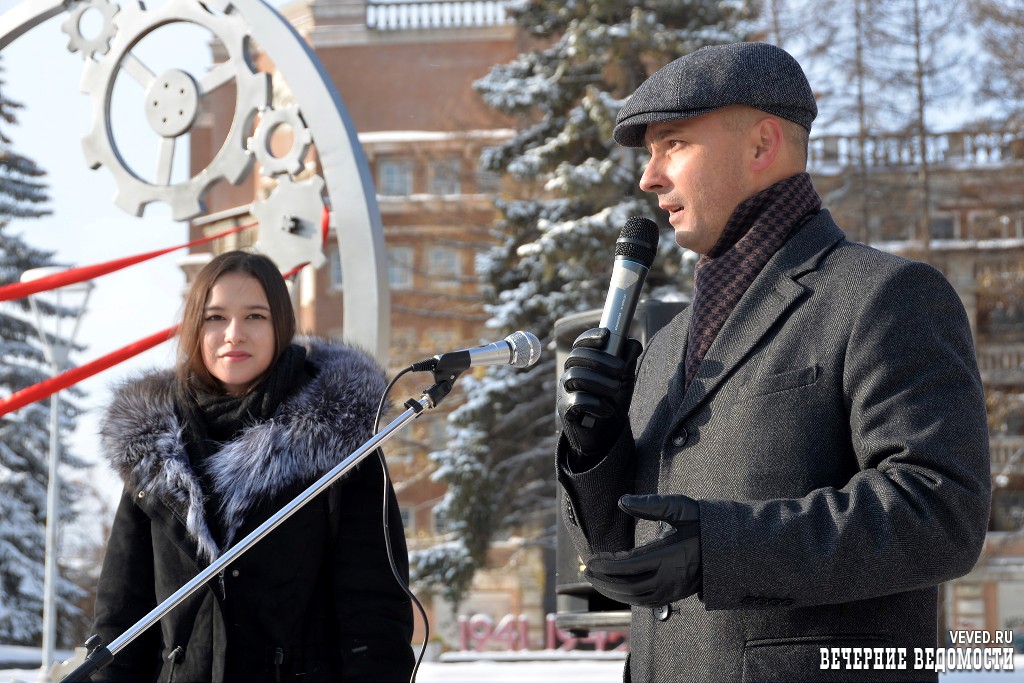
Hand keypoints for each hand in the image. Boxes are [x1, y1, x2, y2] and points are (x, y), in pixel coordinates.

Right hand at [557, 328, 641, 459]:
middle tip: (620, 369)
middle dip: (601, 360)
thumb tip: (633, 343)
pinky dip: (593, 403)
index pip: (580, 344)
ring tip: (615, 389)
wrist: (605, 436)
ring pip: (573, 376)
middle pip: (576, 357)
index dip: (590, 337)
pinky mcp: (566, 411)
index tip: (606, 335)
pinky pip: (575, 400)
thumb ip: (627, 361)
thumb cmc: (612, 402)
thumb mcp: (624, 380)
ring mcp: (565, 392)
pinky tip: (606, 409)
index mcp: (582, 364)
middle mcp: (569, 375)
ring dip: (599, 381)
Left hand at [584, 494, 701, 606]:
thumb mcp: (679, 507)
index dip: (606, 565)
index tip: (591, 559)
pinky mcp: (675, 596)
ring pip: (635, 597)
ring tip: (596, 580)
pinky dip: (627, 597)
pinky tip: (616, 587)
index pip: (629, 566)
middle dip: (603, 580)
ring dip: (612, 591)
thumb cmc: (701, 523)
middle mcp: (670, 578)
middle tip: (586, 572)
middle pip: (628, 585)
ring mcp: (673, 590)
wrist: (728, 547)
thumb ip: (650, 504)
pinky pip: (646, 602)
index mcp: (669, 556)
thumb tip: (622, 501)